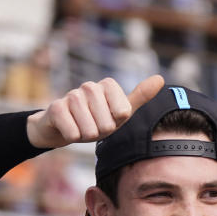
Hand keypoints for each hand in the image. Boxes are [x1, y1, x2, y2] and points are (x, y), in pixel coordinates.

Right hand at [26, 75, 164, 148]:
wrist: (63, 126)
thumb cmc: (95, 119)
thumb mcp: (120, 111)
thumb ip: (140, 96)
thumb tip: (160, 78)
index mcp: (107, 85)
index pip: (123, 112)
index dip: (116, 122)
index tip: (108, 118)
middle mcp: (90, 86)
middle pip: (107, 124)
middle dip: (101, 131)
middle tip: (93, 125)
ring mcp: (71, 95)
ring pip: (90, 130)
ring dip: (86, 135)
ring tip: (81, 127)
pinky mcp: (56, 108)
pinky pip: (72, 133)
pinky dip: (73, 137)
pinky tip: (68, 128)